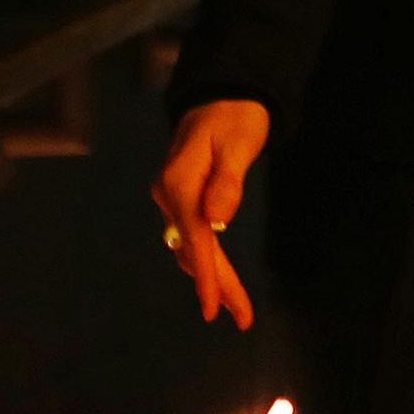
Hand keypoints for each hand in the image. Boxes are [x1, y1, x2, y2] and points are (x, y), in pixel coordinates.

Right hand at [152, 99, 269, 328]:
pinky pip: (193, 238)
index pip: (195, 238)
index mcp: (179, 183)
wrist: (222, 96)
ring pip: (192, 248)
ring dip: (213, 277)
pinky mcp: (181, 200)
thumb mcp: (238, 144)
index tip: (214, 309)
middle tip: (243, 318)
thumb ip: (227, 182)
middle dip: (218, 285)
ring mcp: (173, 199)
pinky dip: (207, 261)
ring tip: (238, 309)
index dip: (206, 275)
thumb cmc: (234, 116)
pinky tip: (219, 279)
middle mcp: (169, 195)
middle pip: (194, 250)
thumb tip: (218, 221)